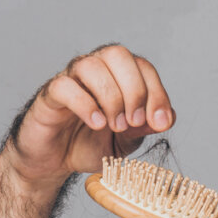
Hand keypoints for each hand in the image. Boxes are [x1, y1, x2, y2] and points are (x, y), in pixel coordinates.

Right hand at [4, 44, 174, 186]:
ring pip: (91, 65)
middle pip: (118, 54)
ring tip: (115, 126)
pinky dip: (85, 104)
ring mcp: (70, 79)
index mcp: (118, 76)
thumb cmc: (89, 144)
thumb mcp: (127, 140)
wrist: (55, 162)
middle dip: (134, 89)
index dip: (156, 92)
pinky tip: (96, 123)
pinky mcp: (49, 95)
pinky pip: (64, 86)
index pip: (142, 67)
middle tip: (134, 122)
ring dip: (111, 97)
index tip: (159, 122)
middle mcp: (95, 70)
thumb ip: (145, 126)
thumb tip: (168, 116)